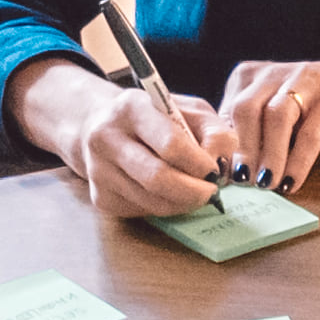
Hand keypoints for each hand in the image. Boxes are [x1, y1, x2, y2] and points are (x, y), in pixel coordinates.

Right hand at [14, 61, 233, 217]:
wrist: (100, 126)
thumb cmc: (156, 117)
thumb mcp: (189, 109)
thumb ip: (213, 131)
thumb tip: (220, 166)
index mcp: (131, 107)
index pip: (170, 143)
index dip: (199, 163)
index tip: (214, 170)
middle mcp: (107, 138)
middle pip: (157, 178)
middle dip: (193, 192)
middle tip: (211, 193)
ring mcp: (99, 171)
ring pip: (152, 201)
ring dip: (182, 203)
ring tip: (194, 193)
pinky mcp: (100, 197)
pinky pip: (142, 212)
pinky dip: (164, 207)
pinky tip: (168, 193)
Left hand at [217, 55, 319, 189]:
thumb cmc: (312, 107)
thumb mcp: (274, 113)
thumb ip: (250, 132)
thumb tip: (227, 171)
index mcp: (252, 76)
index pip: (228, 111)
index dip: (223, 146)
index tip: (220, 177)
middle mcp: (274, 74)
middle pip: (247, 110)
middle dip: (242, 151)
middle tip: (240, 183)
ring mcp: (305, 81)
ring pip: (277, 118)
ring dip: (269, 156)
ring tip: (265, 185)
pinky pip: (311, 132)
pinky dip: (298, 161)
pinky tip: (291, 182)